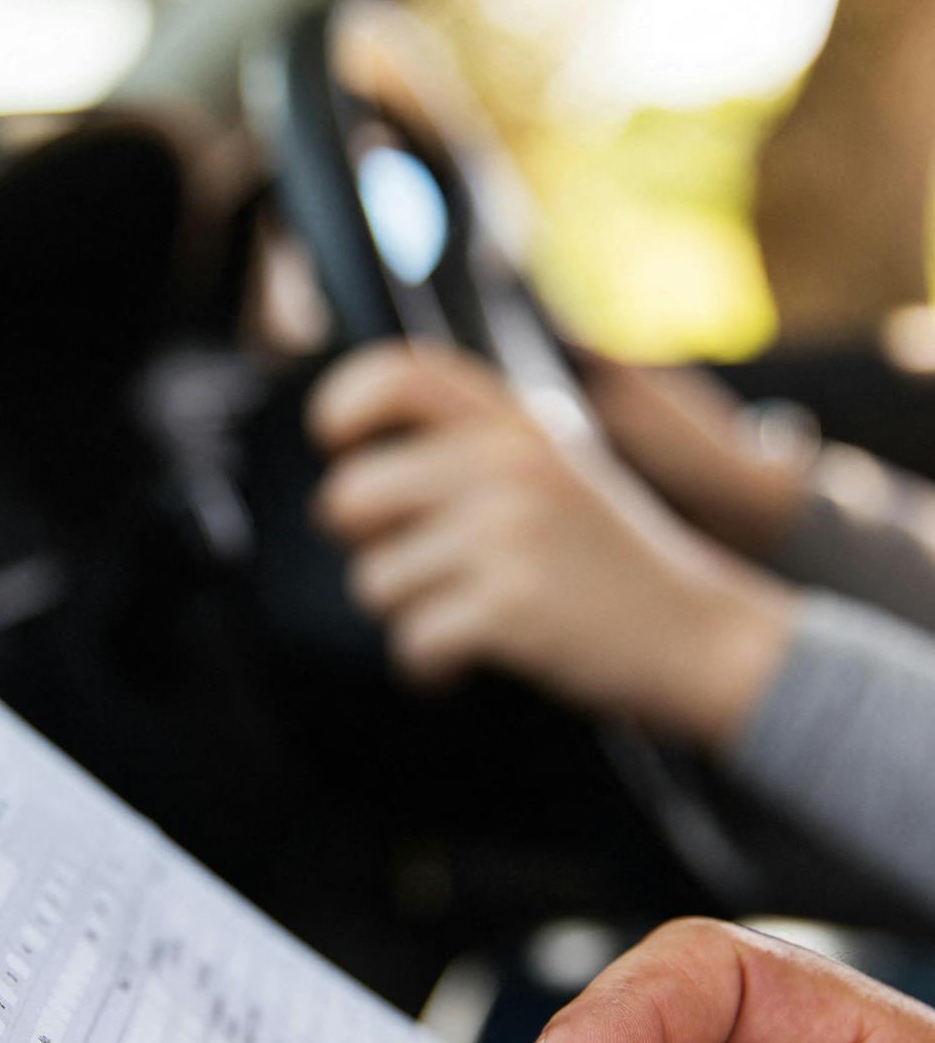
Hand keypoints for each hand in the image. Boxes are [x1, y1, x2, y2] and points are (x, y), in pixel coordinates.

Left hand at [306, 340, 795, 747]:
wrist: (700, 637)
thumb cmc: (610, 562)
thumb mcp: (554, 469)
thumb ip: (469, 445)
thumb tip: (352, 455)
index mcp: (514, 422)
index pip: (395, 374)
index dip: (340, 410)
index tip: (341, 450)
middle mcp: (506, 465)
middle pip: (348, 499)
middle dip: (370, 549)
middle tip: (423, 572)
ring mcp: (506, 533)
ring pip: (373, 583)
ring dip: (409, 615)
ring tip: (474, 615)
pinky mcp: (506, 606)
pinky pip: (409, 645)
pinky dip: (431, 668)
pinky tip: (475, 658)